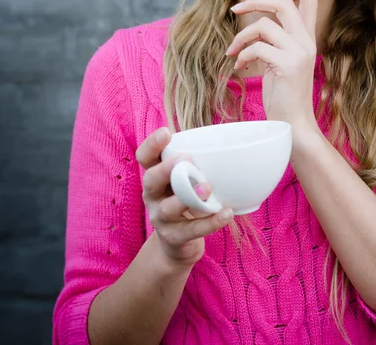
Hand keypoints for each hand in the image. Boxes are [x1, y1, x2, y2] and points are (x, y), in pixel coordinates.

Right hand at [135, 127, 233, 268]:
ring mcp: (160, 218)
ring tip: (207, 187)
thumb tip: (230, 141)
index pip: (145, 157)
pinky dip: (210, 222)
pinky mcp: (174, 237)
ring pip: (167, 208)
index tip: (166, 132)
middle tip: (186, 159)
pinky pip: (191, 230)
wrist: (179, 243)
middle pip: (150, 179)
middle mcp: (153, 195)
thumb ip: (197, 163)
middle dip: (166, 168)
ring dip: (188, 197)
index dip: (152, 145)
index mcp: (155, 176)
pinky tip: (227, 214)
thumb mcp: (186, 180)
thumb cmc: (186, 200)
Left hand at [226, 0, 321, 151]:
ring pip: (264, 25)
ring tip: (233, 52)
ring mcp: (299, 52)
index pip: (310, 4)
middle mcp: (307, 42)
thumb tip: (254, 30)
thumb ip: (275, 44)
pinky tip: (239, 67)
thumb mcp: (281, 64)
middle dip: (256, 1)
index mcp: (307, 41)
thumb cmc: (284, 95)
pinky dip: (243, 55)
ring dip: (241, 37)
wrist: (294, 125)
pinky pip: (258, 47)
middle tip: (235, 8)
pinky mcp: (288, 64)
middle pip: (283, 4)